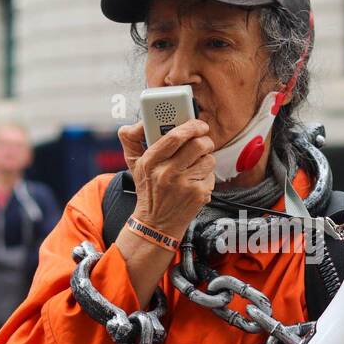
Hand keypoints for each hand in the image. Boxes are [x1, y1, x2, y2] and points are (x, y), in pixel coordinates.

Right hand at [119, 119, 215, 239]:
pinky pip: (211, 174)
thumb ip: (132, 139)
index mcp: (150, 162)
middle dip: (205, 140)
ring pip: (209, 158)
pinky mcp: (198, 195)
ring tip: (197, 164)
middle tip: (204, 141)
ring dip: (207, 158)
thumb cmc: (148, 189)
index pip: (174, 137)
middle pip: (198, 145)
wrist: (156, 223)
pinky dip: (207, 175)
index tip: (199, 124)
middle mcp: (167, 173)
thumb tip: (141, 120)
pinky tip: (195, 180)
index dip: (191, 126)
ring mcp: (184, 185)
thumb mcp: (135, 164)